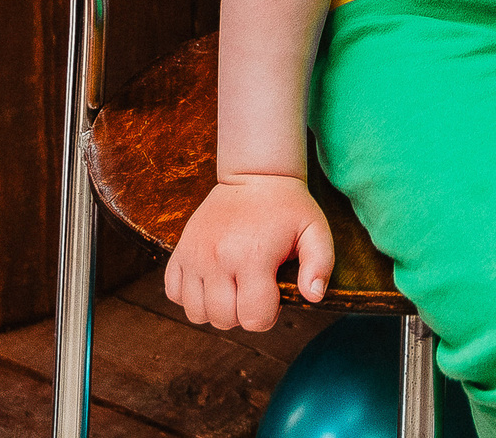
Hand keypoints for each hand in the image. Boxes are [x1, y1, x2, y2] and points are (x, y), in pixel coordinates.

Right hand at [163, 173, 333, 331]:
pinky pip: (174, 294)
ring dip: (216, 309)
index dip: (269, 314)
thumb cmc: (288, 208)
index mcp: (252, 256)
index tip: (273, 292)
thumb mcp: (315, 231)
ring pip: (196, 314)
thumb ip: (321, 266)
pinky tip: (211, 281)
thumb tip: (313, 297)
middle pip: (223, 320)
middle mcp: (217, 258)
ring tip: (233, 287)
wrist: (254, 176)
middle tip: (254, 288)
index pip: (255, 318)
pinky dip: (191, 296)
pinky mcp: (179, 251)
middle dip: (243, 314)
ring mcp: (194, 255)